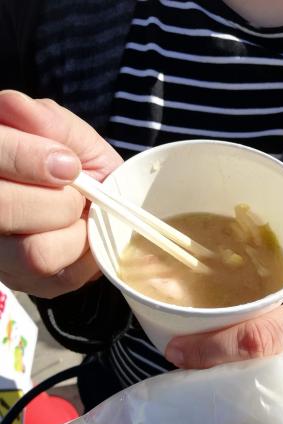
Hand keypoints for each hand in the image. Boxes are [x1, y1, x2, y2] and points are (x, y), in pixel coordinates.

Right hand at [0, 90, 122, 296]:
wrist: (99, 206)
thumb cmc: (79, 167)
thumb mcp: (71, 137)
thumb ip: (49, 123)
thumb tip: (17, 109)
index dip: (26, 158)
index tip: (68, 164)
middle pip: (3, 208)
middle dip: (57, 200)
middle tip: (76, 192)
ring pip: (34, 253)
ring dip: (74, 232)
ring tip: (79, 217)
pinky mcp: (22, 282)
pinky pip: (58, 277)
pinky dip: (83, 256)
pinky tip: (81, 236)